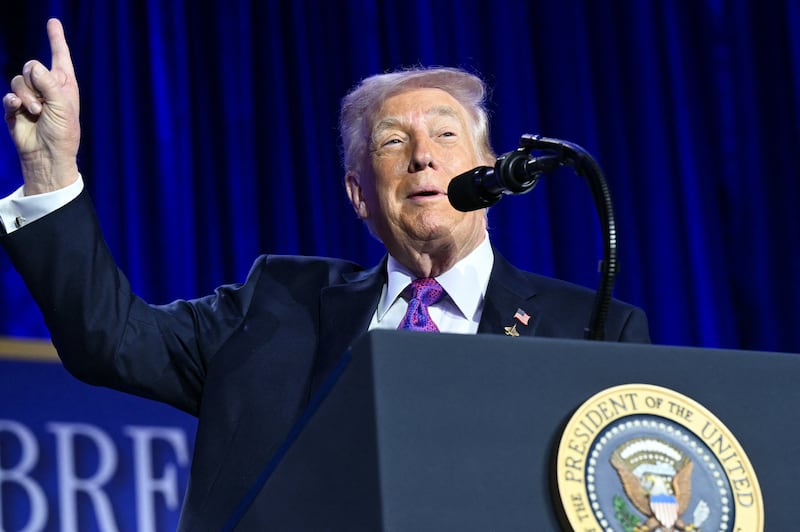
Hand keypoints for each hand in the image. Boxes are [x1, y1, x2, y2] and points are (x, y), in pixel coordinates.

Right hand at [3, 18, 79, 194]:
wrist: (48, 155)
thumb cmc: (63, 133)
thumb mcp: (63, 105)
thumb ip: (49, 82)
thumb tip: (33, 66)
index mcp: (64, 84)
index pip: (60, 56)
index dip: (56, 38)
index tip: (53, 21)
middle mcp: (46, 87)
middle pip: (31, 66)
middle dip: (36, 83)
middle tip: (44, 105)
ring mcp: (29, 96)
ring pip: (18, 80)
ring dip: (27, 97)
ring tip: (36, 113)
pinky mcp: (14, 107)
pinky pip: (8, 94)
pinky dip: (13, 101)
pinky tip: (19, 109)